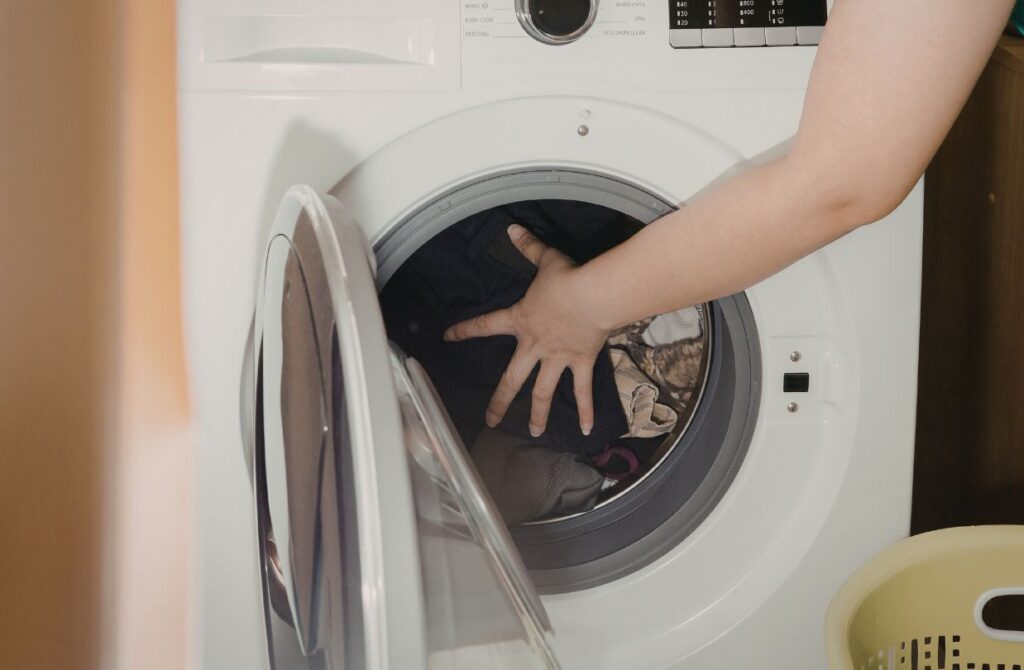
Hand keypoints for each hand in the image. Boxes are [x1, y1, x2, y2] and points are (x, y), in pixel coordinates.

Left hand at [443, 224, 609, 437]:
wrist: (593, 295)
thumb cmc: (568, 279)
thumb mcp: (546, 260)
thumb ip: (528, 246)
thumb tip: (513, 229)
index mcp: (521, 320)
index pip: (486, 325)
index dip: (465, 331)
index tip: (448, 337)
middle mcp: (535, 345)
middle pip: (512, 379)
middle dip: (499, 401)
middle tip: (490, 420)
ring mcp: (558, 358)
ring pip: (544, 392)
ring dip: (538, 414)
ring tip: (534, 432)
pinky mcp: (581, 363)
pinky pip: (583, 391)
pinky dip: (587, 411)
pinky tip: (587, 432)